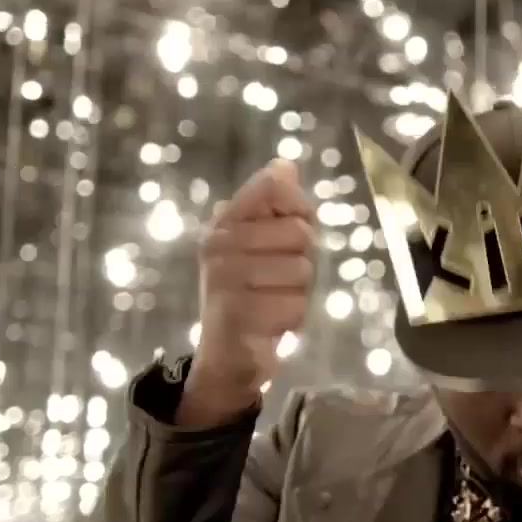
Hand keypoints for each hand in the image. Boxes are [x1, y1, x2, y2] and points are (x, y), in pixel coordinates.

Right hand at [178, 158, 315, 426]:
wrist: (224, 356)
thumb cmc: (247, 292)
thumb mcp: (259, 243)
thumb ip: (274, 205)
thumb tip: (285, 165)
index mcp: (223, 221)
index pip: (274, 186)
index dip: (297, 208)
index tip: (286, 232)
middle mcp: (218, 244)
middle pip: (300, 231)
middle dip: (301, 259)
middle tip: (276, 279)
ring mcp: (225, 279)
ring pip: (302, 270)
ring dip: (298, 292)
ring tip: (271, 301)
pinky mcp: (238, 314)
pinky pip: (295, 305)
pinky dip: (291, 318)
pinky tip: (269, 323)